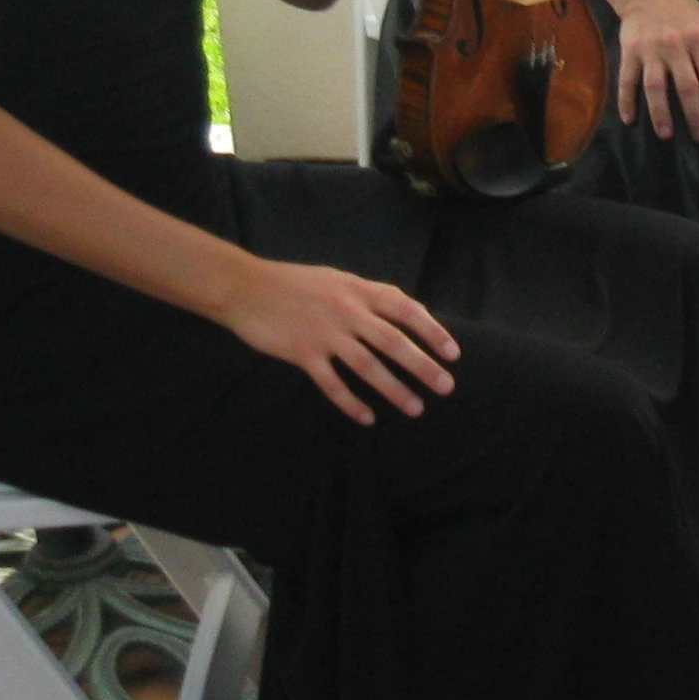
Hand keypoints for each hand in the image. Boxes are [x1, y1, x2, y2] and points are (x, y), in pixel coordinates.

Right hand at [217, 259, 460, 424]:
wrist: (245, 287)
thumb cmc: (294, 283)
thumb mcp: (338, 280)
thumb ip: (368, 296)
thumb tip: (402, 312)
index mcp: (359, 291)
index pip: (407, 311)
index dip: (433, 332)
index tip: (453, 354)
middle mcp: (348, 311)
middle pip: (394, 342)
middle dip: (423, 367)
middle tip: (446, 387)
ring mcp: (325, 333)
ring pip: (368, 366)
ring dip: (394, 389)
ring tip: (415, 408)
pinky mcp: (302, 353)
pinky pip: (332, 383)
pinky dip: (351, 403)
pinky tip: (367, 418)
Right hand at [613, 0, 698, 139]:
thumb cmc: (686, 12)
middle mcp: (675, 45)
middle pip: (687, 86)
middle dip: (695, 115)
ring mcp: (650, 49)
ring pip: (655, 87)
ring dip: (660, 113)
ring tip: (666, 135)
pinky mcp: (629, 52)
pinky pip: (627, 80)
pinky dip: (626, 101)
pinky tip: (630, 120)